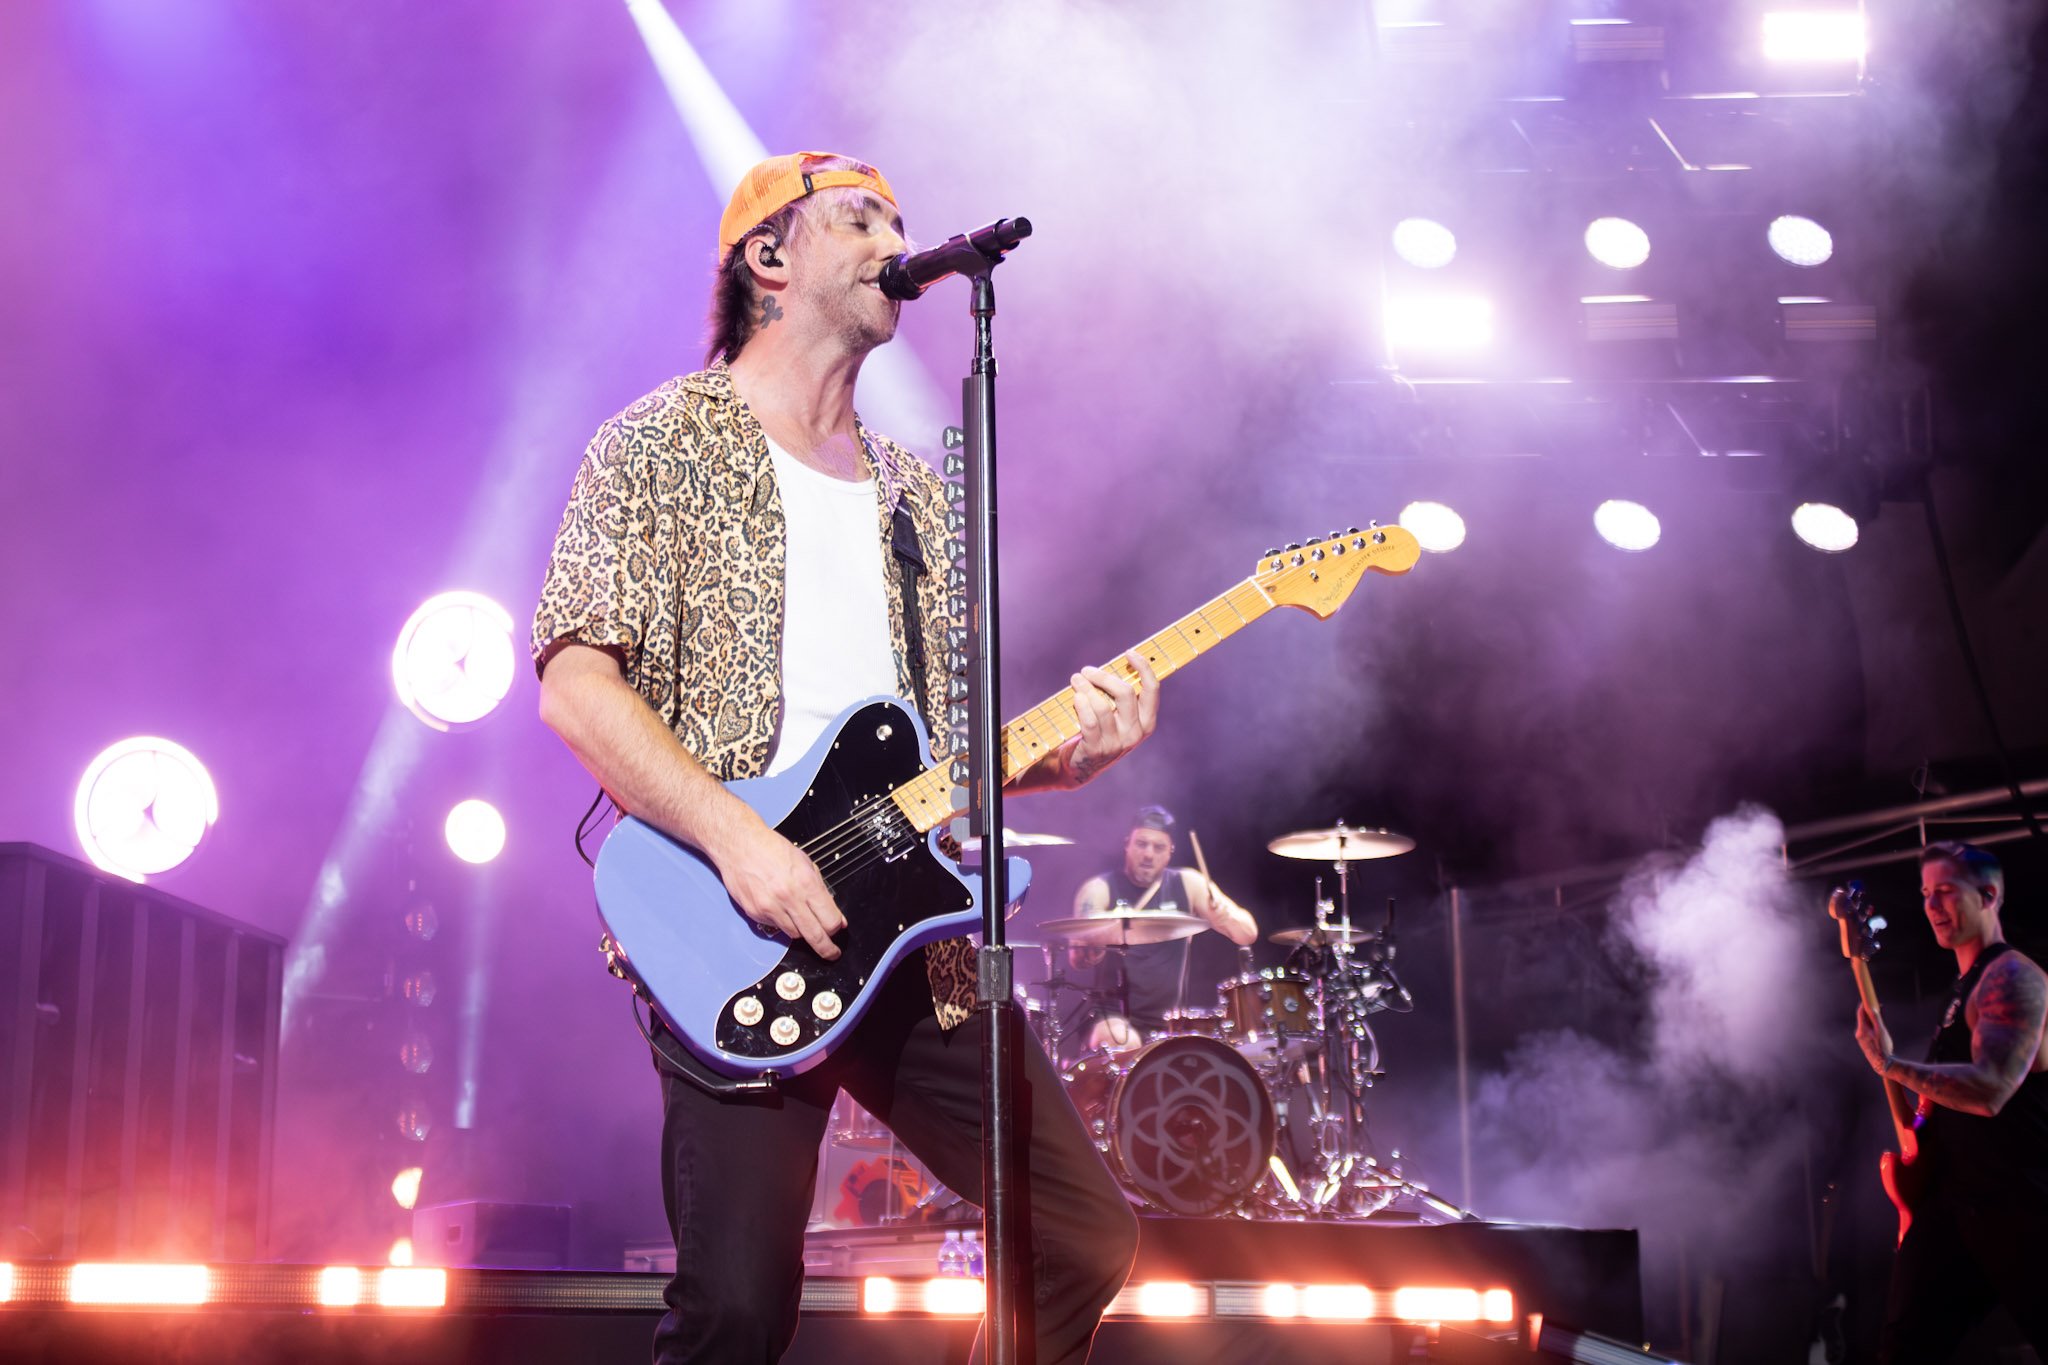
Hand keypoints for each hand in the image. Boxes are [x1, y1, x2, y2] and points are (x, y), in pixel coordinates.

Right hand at [714, 821, 845, 959]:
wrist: (739, 844)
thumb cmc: (771, 849)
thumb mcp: (805, 863)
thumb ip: (820, 890)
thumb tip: (834, 914)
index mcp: (806, 883)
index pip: (830, 920)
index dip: (837, 928)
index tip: (838, 930)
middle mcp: (789, 898)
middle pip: (815, 936)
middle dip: (826, 948)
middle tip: (832, 953)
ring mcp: (770, 908)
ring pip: (795, 935)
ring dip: (802, 932)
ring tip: (803, 922)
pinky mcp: (756, 913)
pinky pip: (776, 928)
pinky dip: (782, 923)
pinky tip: (781, 909)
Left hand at [1064, 651, 1159, 786]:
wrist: (1081, 766)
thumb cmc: (1100, 732)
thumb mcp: (1117, 716)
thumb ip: (1119, 695)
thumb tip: (1114, 665)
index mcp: (1147, 721)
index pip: (1152, 689)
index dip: (1143, 668)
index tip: (1129, 653)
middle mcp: (1136, 733)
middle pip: (1125, 693)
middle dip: (1103, 677)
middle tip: (1087, 670)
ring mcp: (1117, 743)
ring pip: (1102, 705)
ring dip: (1086, 688)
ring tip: (1076, 680)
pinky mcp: (1097, 749)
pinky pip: (1089, 721)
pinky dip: (1081, 705)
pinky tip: (1076, 697)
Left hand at [1856, 1004, 1894, 1075]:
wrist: (1882, 1063)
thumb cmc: (1882, 1047)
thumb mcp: (1881, 1031)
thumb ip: (1877, 1018)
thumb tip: (1873, 1008)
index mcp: (1862, 1029)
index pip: (1861, 1013)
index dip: (1864, 1005)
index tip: (1867, 998)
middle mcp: (1859, 1033)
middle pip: (1863, 1018)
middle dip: (1869, 1011)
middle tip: (1876, 1005)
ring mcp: (1861, 1038)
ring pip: (1866, 1024)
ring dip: (1872, 1019)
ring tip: (1880, 1014)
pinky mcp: (1864, 1041)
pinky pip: (1867, 1030)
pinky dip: (1872, 1025)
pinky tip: (1879, 1025)